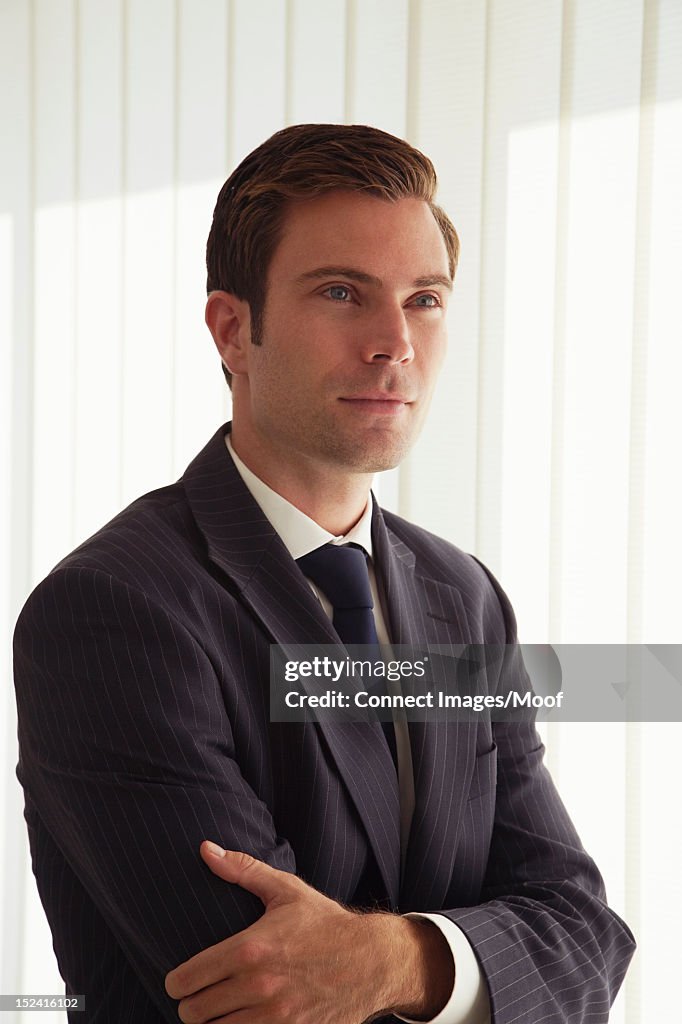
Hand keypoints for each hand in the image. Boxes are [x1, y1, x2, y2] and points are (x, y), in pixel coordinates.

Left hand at [165, 842, 453, 1023]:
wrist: (372, 960)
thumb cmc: (325, 923)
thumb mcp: (285, 891)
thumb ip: (241, 869)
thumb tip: (205, 848)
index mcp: (251, 948)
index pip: (187, 979)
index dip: (176, 982)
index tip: (180, 980)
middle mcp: (259, 986)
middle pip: (194, 1012)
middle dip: (190, 1005)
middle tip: (198, 997)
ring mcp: (275, 1018)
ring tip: (217, 1011)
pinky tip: (240, 1021)